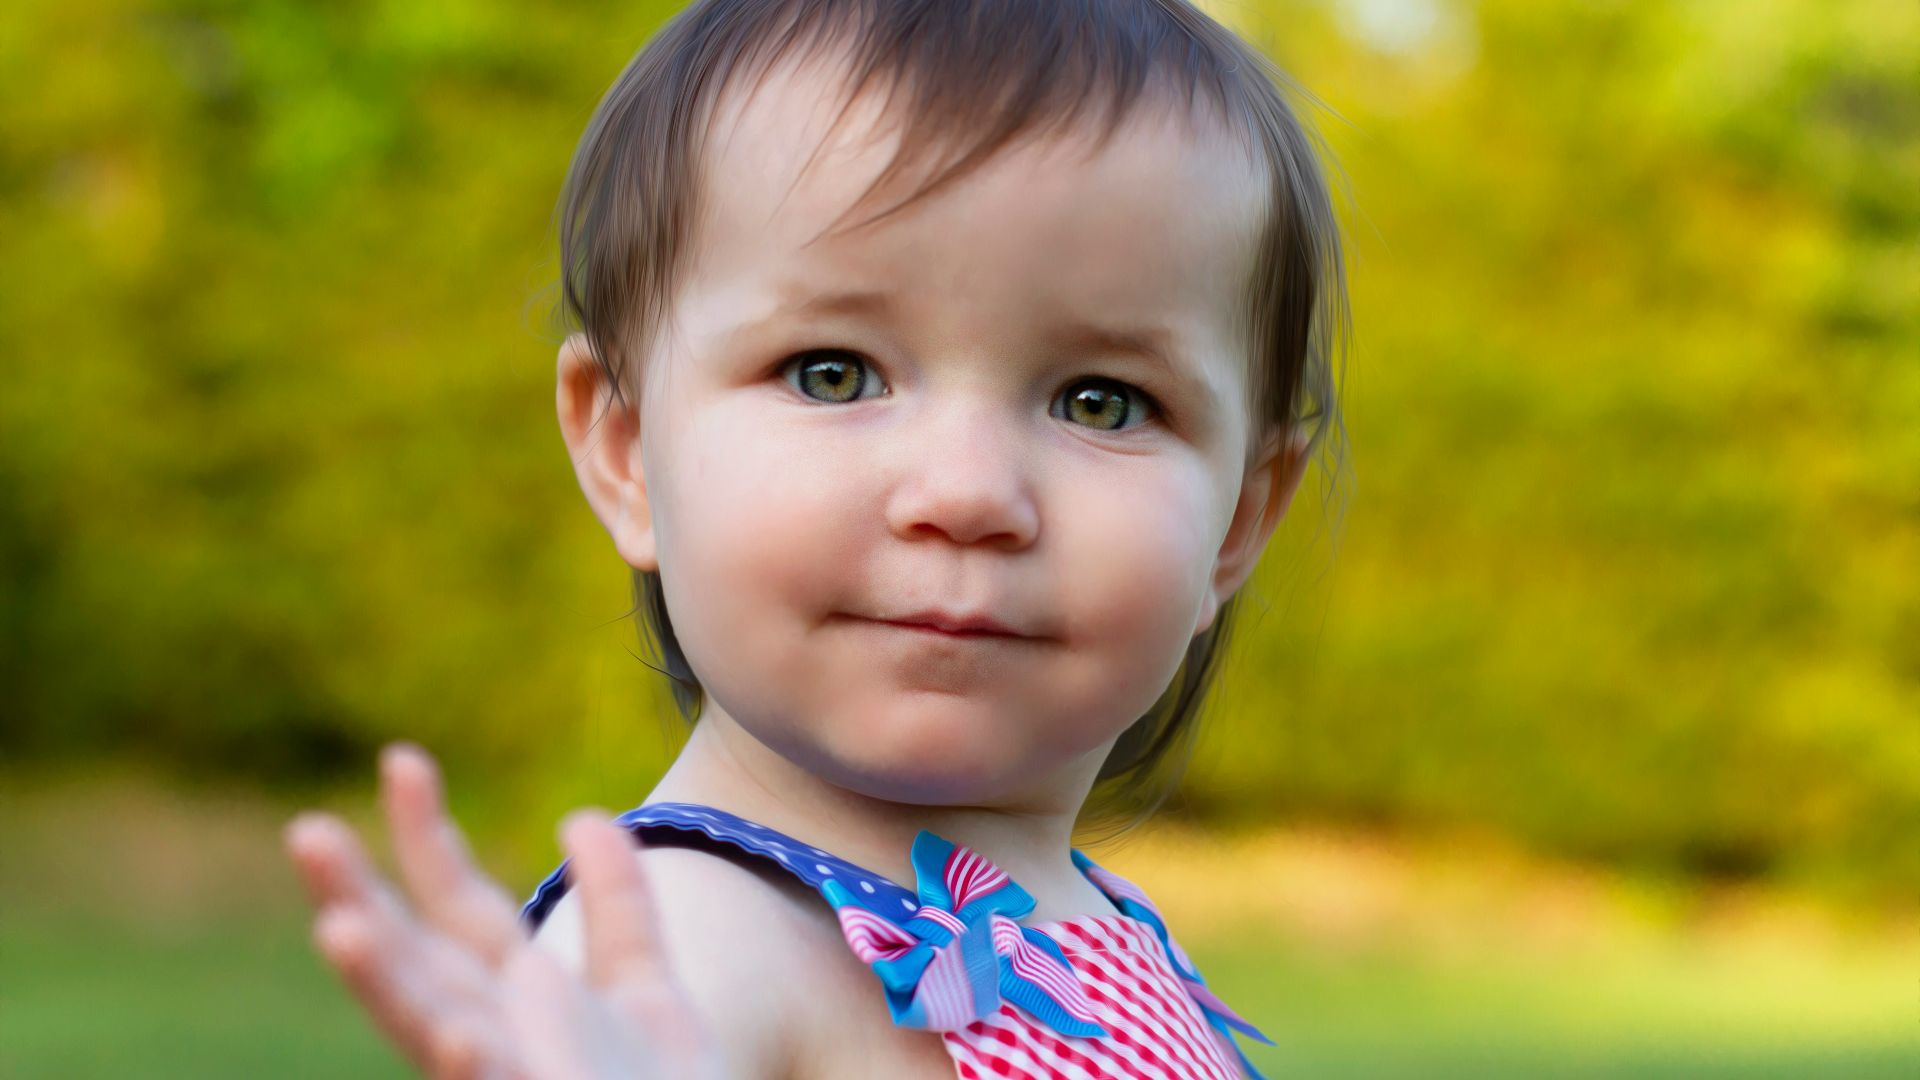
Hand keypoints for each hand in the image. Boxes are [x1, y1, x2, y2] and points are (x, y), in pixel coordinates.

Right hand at [284, 743, 722, 1078]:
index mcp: (517, 998)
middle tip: (307, 831)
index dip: (428, 837)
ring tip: (337, 928)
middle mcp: (496, 1036)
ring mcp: (509, 1078)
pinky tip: (464, 1037)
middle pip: (415, 959)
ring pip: (430, 1031)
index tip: (403, 760)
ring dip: (384, 984)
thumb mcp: (645, 988)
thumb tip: (580, 815)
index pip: (456, 907)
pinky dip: (477, 1069)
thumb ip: (617, 907)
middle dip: (358, 900)